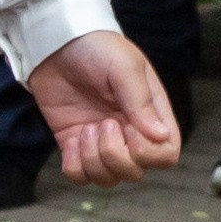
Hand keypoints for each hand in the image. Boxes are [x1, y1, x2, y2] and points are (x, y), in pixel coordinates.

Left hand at [27, 31, 180, 185]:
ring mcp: (102, 142)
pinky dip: (75, 165)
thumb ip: (141, 101)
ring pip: (108, 179)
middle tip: (102, 123)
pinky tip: (72, 139)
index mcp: (150, 115)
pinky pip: (80, 176)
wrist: (55, 42)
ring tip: (85, 130)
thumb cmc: (96, 47)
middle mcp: (129, 133)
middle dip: (114, 155)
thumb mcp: (124, 66)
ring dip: (93, 160)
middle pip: (135, 173)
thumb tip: (160, 136)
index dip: (148, 153)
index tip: (128, 127)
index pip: (166, 155)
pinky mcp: (74, 145)